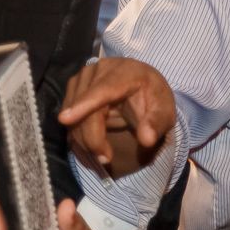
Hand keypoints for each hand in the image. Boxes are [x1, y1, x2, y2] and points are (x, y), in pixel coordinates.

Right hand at [58, 57, 174, 175]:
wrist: (142, 83)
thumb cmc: (153, 97)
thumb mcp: (164, 111)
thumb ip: (156, 124)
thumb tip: (147, 139)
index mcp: (125, 72)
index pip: (102, 89)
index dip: (84, 105)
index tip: (65, 119)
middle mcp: (99, 70)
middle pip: (85, 109)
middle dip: (92, 138)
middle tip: (106, 159)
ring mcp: (83, 78)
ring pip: (73, 115)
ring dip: (84, 139)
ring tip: (104, 151)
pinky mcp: (73, 88)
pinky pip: (68, 116)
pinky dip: (78, 134)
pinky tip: (93, 142)